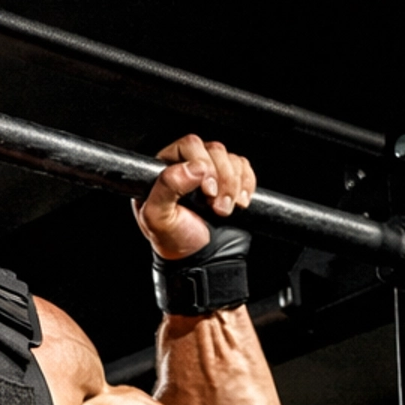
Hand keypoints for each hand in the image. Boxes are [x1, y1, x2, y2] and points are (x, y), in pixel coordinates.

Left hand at [134, 134, 255, 259]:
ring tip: (223, 211)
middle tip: (215, 206)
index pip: (189, 145)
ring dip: (234, 186)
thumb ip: (166, 189)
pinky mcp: (229, 178)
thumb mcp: (159, 219)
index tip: (206, 191)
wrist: (201, 259)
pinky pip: (244, 167)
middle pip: (214, 150)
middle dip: (222, 178)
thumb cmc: (175, 241)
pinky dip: (246, 185)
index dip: (202, 163)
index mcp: (164, 170)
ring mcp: (210, 171)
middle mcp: (187, 166)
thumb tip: (193, 167)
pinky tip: (238, 203)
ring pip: (231, 159)